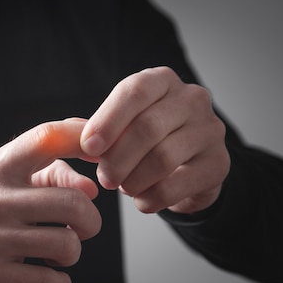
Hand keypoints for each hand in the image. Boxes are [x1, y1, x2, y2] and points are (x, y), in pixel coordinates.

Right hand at [0, 119, 100, 282]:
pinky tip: (48, 278)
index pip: (46, 137)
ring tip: (59, 256)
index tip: (104, 155)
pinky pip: (49, 281)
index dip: (83, 138)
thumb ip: (42, 176)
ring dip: (73, 255)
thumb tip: (91, 188)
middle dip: (91, 222)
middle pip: (74, 202)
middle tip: (83, 230)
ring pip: (67, 244)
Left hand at [80, 67, 229, 213]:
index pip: (134, 91)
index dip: (108, 120)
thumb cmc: (146, 142)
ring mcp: (210, 131)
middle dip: (117, 158)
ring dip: (133, 180)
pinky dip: (151, 198)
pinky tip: (142, 200)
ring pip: (162, 158)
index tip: (88, 148)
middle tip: (104, 179)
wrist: (189, 168)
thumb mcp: (120, 127)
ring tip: (123, 187)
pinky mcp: (219, 164)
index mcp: (162, 81)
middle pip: (148, 128)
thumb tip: (63, 137)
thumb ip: (93, 129)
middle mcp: (192, 99)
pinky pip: (177, 185)